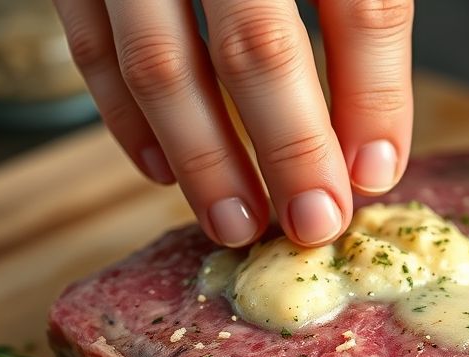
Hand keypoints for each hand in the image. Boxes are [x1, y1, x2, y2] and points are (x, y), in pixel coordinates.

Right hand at [52, 1, 413, 246]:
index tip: (378, 172)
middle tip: (314, 223)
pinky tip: (162, 170)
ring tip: (238, 221)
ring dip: (203, 157)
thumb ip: (366, 4)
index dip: (375, 95)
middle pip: (257, 44)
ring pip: (161, 61)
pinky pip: (89, 43)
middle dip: (291, 149)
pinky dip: (124, 117)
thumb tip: (372, 140)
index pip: (362, 2)